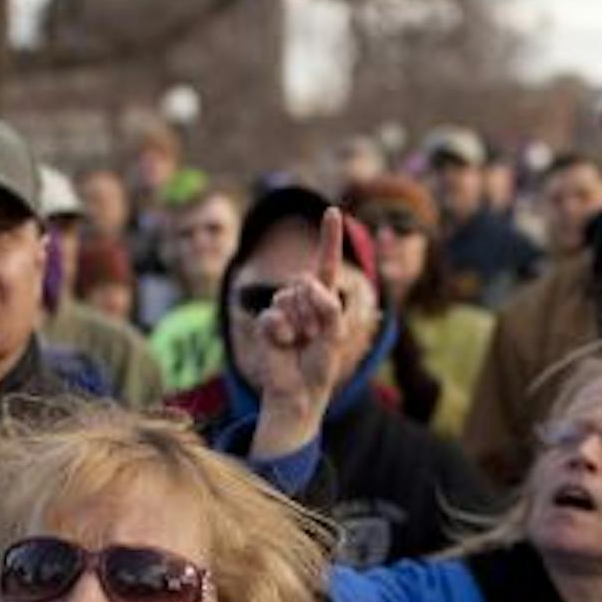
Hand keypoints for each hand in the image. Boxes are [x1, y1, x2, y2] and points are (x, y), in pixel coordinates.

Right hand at [248, 209, 348, 459]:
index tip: (332, 211)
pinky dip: (283, 332)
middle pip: (307, 283)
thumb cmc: (320, 363)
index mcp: (322, 298)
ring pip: (291, 298)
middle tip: (314, 337)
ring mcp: (281, 309)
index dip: (329, 237)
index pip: (325, 262)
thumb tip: (307, 281)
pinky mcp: (265, 323)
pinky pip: (274, 316)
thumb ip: (328, 305)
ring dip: (301, 324)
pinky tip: (284, 346)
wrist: (301, 391)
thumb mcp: (336, 333)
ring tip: (300, 342)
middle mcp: (301, 298)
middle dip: (315, 311)